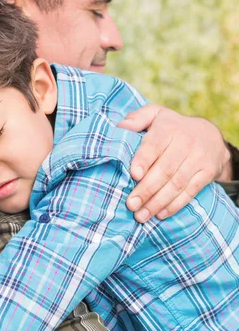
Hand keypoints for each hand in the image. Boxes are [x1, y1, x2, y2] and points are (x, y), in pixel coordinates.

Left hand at [118, 104, 230, 221]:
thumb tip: (120, 127)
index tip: (134, 175)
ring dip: (158, 202)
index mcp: (168, 128)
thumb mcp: (155, 115)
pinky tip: (160, 214)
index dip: (144, 160)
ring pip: (177, 183)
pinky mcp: (208, 172)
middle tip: (131, 204)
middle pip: (165, 169)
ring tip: (141, 215)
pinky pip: (191, 191)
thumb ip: (137, 119)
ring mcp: (198, 158)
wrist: (209, 135)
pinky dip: (175, 205)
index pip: (154, 145)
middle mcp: (185, 142)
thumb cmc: (171, 127)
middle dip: (147, 189)